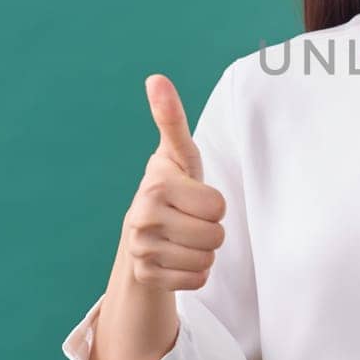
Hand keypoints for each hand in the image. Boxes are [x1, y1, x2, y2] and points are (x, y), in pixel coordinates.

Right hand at [119, 74, 228, 291]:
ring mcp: (140, 249)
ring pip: (207, 260)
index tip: (194, 196)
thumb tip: (156, 78)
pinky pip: (196, 281)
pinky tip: (178, 258)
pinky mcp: (145, 276)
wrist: (143, 228)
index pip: (218, 207)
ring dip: (204, 251)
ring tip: (184, 236)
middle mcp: (142, 217)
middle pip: (215, 236)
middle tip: (191, 219)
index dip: (214, 204)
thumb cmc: (173, 185)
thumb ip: (171, 118)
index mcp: (156, 185)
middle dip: (211, 229)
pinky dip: (195, 273)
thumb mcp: (178, 154)